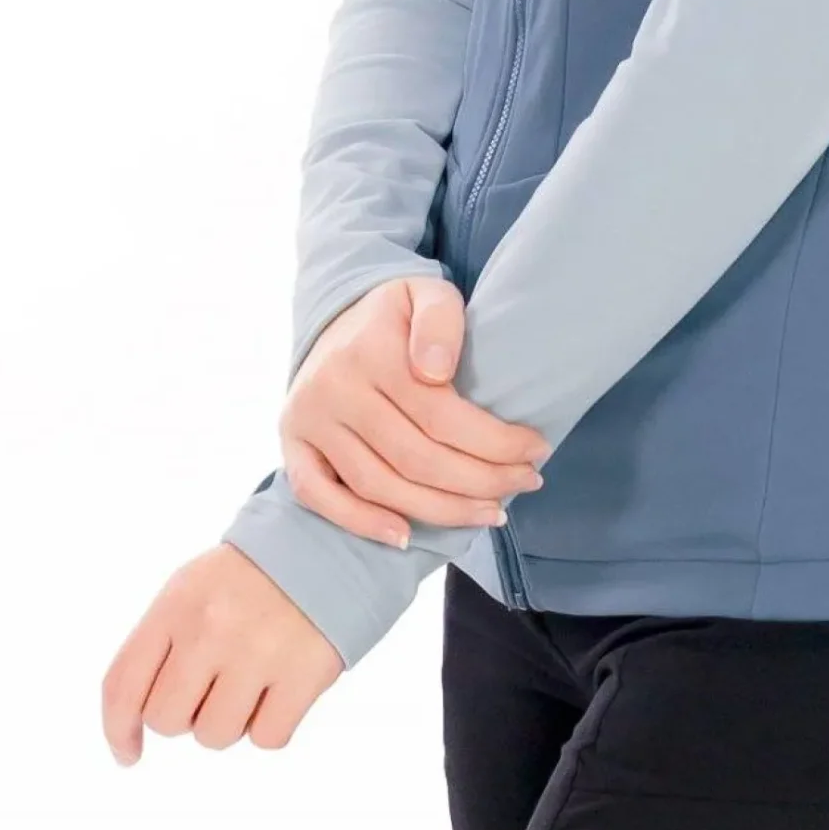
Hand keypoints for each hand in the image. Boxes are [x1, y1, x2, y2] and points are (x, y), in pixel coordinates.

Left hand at [101, 542, 340, 762]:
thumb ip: (157, 646)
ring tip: (250, 682)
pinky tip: (280, 689)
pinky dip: (270, 726)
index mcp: (176, 603)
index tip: (128, 754)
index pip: (122, 685)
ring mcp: (258, 651)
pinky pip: (266, 738)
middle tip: (212, 688)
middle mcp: (211, 627)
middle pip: (167, 720)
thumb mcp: (191, 589)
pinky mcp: (303, 673)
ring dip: (229, 722)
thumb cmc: (248, 579)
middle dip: (185, 716)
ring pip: (215, 736)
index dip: (117, 730)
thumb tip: (130, 726)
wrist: (327, 542)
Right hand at [281, 272, 551, 545]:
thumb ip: (439, 322)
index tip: (536, 450)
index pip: (443, 416)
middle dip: (481, 481)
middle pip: (417, 458)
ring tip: (490, 512)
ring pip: (379, 485)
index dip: (495, 443)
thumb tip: (436, 371)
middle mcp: (335, 389)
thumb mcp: (426, 293)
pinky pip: (319, 496)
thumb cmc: (395, 313)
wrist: (334, 315)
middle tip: (526, 483)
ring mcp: (309, 421)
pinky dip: (361, 522)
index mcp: (373, 352)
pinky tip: (406, 536)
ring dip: (441, 510)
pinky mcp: (293, 444)